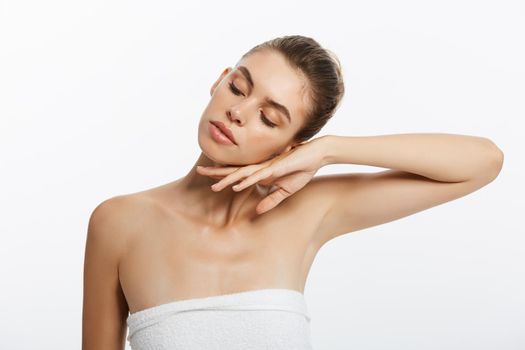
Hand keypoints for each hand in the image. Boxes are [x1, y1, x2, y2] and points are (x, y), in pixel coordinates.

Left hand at [196, 137, 326, 214]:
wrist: (317, 155)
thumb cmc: (301, 170)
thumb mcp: (285, 190)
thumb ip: (271, 200)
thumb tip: (258, 212)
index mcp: (261, 171)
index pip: (237, 174)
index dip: (222, 175)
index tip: (207, 178)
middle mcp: (260, 167)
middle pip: (234, 170)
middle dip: (216, 172)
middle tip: (198, 171)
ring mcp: (267, 167)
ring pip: (242, 174)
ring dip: (228, 179)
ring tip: (213, 186)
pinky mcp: (276, 167)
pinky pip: (258, 175)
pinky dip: (247, 180)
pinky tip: (236, 184)